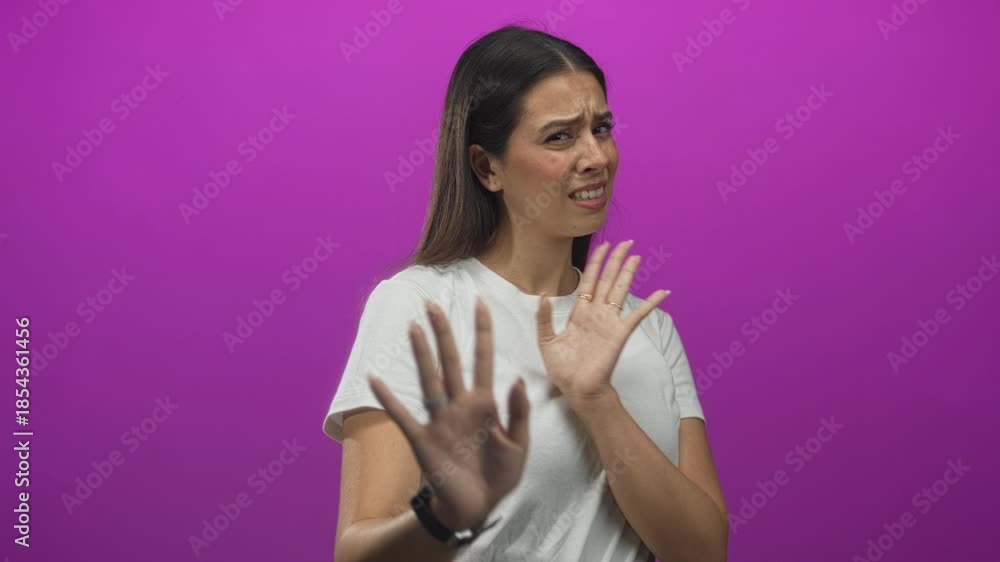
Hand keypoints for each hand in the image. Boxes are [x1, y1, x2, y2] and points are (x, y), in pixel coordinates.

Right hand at [368, 298, 530, 530]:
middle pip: (451, 360)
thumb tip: (516, 378)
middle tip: (434, 304)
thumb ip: (518, 412)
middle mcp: (459, 405)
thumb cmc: (500, 475)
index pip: (483, 359)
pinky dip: (389, 399)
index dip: (483, 331)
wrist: (477, 507)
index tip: (480, 303)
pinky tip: (375, 379)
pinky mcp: (424, 440)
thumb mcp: (519, 444)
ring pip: (430, 379)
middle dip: (444, 332)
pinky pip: (403, 416)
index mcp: (485, 403)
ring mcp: (440, 421)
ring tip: (413, 328)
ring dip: (421, 354)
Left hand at [536, 240, 669, 404]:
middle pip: (608, 280)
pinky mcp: (619, 333)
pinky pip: (637, 315)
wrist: (576, 389)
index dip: (596, 263)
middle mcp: (597, 314)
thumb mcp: (546, 341)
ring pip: (620, 291)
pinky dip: (651, 303)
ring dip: (628, 273)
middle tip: (626, 242)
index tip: (603, 246)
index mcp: (580, 313)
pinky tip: (663, 292)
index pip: (589, 282)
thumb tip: (542, 296)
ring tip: (636, 256)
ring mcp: (609, 322)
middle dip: (615, 260)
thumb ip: (543, 318)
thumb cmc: (563, 369)